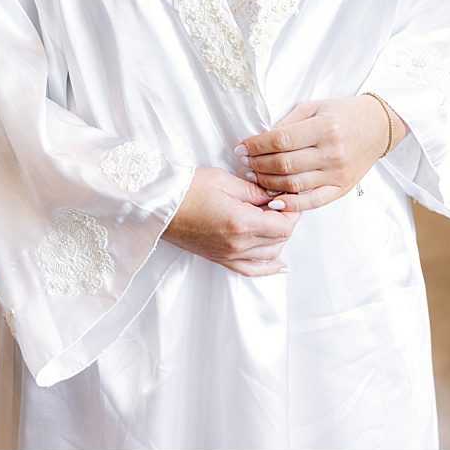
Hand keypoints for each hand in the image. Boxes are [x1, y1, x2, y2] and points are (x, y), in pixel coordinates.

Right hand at [164, 167, 298, 275]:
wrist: (157, 206)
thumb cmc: (186, 189)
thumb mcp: (224, 181)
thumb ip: (255, 191)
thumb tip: (274, 197)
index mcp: (242, 223)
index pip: (284, 225)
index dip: (292, 211)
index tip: (288, 199)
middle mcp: (238, 244)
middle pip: (280, 239)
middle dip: (286, 221)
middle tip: (280, 205)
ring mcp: (229, 255)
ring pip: (270, 254)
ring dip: (278, 238)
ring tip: (273, 221)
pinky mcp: (220, 259)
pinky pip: (251, 269)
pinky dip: (268, 268)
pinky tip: (280, 265)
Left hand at [234, 95, 404, 213]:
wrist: (378, 127)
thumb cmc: (345, 114)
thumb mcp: (315, 107)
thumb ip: (288, 122)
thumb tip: (262, 139)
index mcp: (324, 128)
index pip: (280, 140)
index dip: (256, 146)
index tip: (242, 148)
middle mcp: (332, 153)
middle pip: (284, 165)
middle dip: (257, 164)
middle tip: (245, 162)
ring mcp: (337, 174)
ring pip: (293, 184)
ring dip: (268, 182)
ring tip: (255, 176)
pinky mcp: (342, 188)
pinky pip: (312, 202)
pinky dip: (291, 204)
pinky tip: (274, 201)